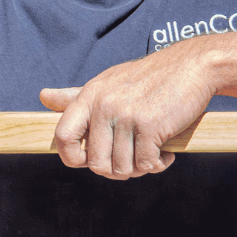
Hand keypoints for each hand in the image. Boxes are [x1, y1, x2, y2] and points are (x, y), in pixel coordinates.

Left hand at [39, 40, 216, 179]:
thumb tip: (43, 96)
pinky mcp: (150, 126)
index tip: (91, 161)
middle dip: (115, 170)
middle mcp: (104, 105)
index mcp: (90, 95)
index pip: (63, 136)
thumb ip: (76, 96)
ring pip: (122, 169)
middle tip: (133, 160)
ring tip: (151, 154)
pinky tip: (165, 152)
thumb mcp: (109, 82)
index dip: (73, 158)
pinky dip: (158, 165)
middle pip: (95, 163)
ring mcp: (126, 115)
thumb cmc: (150, 77)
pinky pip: (146, 165)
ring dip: (139, 169)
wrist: (193, 65)